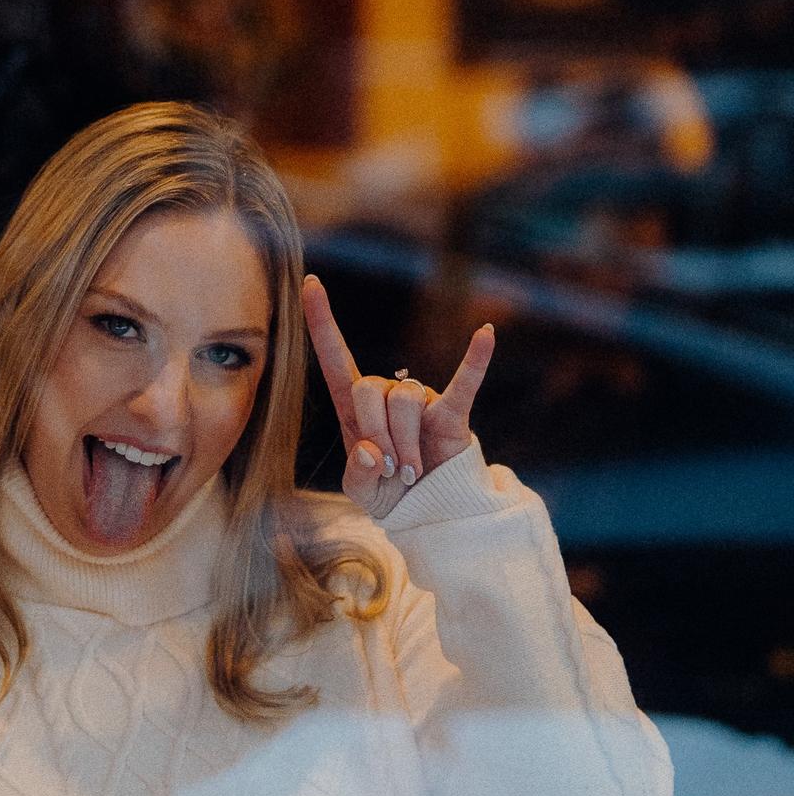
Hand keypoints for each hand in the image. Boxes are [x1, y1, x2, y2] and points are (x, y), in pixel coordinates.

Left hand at [303, 276, 494, 520]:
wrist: (431, 513)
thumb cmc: (389, 494)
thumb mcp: (360, 491)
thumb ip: (356, 473)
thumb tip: (369, 450)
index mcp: (355, 407)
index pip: (334, 357)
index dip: (321, 321)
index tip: (310, 282)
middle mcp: (387, 395)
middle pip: (369, 389)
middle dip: (374, 433)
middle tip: (390, 469)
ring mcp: (421, 401)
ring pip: (404, 402)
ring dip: (405, 443)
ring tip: (412, 471)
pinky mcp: (452, 412)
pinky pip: (464, 383)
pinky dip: (475, 360)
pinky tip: (486, 332)